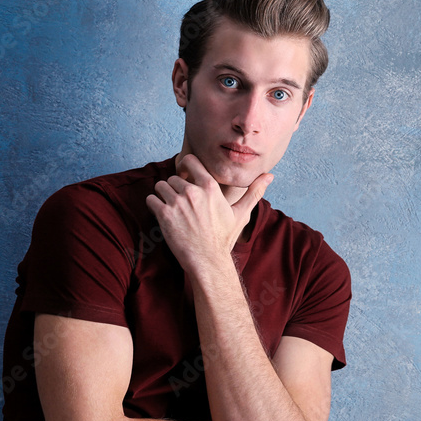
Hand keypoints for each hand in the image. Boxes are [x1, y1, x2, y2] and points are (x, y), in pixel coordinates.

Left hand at [145, 154, 272, 271]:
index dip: (185, 166)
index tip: (185, 176)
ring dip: (163, 196)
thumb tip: (269, 175)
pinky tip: (162, 215)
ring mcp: (177, 203)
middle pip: (173, 177)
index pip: (190, 160)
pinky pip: (151, 199)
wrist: (208, 260)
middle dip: (175, 188)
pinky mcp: (164, 215)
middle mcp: (193, 192)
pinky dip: (154, 205)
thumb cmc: (224, 238)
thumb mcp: (241, 213)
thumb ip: (254, 191)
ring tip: (172, 209)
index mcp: (210, 187)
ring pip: (161, 186)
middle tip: (181, 204)